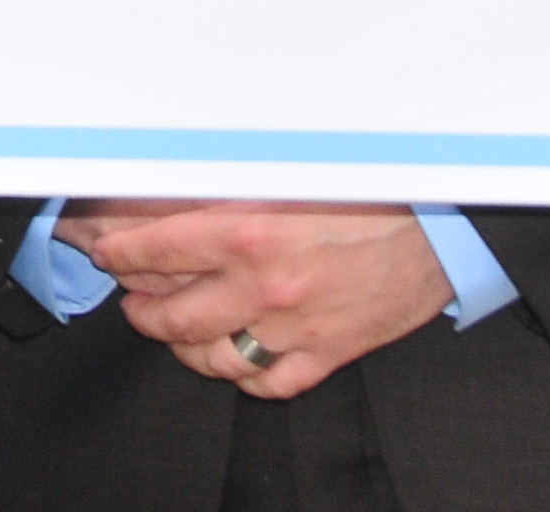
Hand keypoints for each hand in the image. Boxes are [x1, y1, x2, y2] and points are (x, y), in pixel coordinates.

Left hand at [57, 200, 453, 397]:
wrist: (442, 225)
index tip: (106, 251)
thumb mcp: (287, 168)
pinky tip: (232, 357)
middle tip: (130, 296)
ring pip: (212, 357)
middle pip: (174, 314)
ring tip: (171, 330)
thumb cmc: (368, 186)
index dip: (120, 253)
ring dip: (182, 346)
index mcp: (249, 230)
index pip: (156, 250)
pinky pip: (268, 382)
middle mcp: (266, 285)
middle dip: (141, 308)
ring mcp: (295, 328)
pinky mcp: (327, 354)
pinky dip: (243, 374)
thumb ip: (226, 182)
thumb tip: (166, 181)